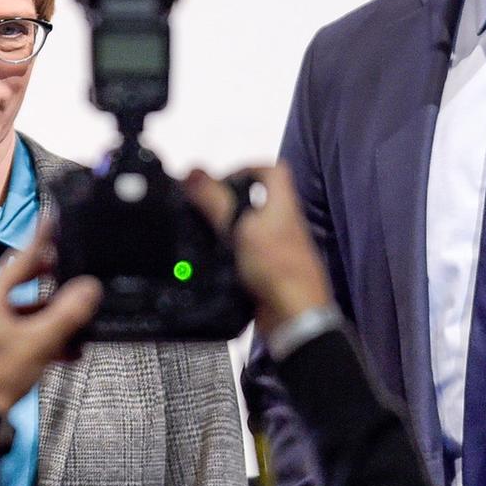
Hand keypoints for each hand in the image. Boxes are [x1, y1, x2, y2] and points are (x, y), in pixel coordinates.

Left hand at [0, 223, 102, 415]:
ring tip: (77, 320)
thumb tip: (89, 288)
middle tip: (70, 267)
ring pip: (21, 311)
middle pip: (20, 283)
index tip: (54, 219)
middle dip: (49, 281)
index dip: (42, 240)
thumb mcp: (40, 342)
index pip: (21, 259)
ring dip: (50, 317)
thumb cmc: (0, 376)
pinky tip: (66, 349)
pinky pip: (16, 331)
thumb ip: (67, 313)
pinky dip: (38, 336)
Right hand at [184, 167, 331, 333]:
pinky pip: (246, 255)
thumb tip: (191, 171)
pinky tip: (211, 260)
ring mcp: (277, 250)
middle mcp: (283, 224)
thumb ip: (216, 200)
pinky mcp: (268, 273)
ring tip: (200, 232)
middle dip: (228, 200)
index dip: (247, 167)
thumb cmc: (274, 266)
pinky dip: (229, 254)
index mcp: (283, 206)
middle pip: (258, 200)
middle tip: (202, 208)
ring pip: (249, 228)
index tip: (220, 181)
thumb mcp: (240, 227)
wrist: (293, 318)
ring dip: (226, 228)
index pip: (273, 171)